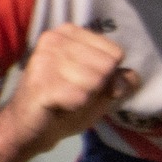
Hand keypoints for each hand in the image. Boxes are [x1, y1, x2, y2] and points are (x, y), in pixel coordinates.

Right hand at [7, 25, 139, 151]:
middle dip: (97, 88)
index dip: (109, 77)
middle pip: (107, 66)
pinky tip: (59, 106)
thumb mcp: (99, 90)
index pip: (115, 53)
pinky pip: (81, 97)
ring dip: (85, 98)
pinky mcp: (41, 82)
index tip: (85, 83)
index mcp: (69, 33)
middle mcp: (55, 39)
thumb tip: (133, 78)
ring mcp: (46, 59)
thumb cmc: (65, 103)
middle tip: (73, 93)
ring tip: (65, 99)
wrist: (28, 128)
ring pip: (96, 81)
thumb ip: (119, 80)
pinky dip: (75, 107)